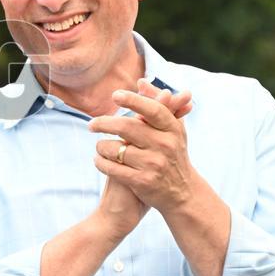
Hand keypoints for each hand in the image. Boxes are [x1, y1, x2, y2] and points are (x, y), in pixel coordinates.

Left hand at [89, 86, 197, 212]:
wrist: (183, 193)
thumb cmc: (172, 154)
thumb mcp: (172, 130)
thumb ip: (157, 104)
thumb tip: (141, 82)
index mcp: (172, 129)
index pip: (152, 109)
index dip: (133, 100)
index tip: (115, 95)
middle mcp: (165, 145)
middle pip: (127, 127)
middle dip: (104, 123)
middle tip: (91, 124)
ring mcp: (154, 164)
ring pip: (115, 149)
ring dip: (101, 146)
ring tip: (99, 147)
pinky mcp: (143, 182)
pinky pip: (112, 168)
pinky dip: (101, 163)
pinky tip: (99, 160)